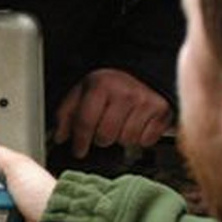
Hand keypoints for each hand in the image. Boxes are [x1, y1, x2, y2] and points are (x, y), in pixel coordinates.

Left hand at [54, 68, 171, 158]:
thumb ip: (67, 113)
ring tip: (121, 124)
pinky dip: (139, 138)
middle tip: (103, 130)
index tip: (78, 150)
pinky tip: (136, 124)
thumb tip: (60, 136)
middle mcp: (124, 93)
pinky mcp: (162, 111)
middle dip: (101, 138)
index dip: (79, 141)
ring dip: (121, 138)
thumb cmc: (110, 83)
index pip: (85, 122)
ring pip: (126, 140)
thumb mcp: (83, 90)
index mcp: (101, 86)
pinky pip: (146, 140)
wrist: (141, 71)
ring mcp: (146, 102)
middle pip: (106, 136)